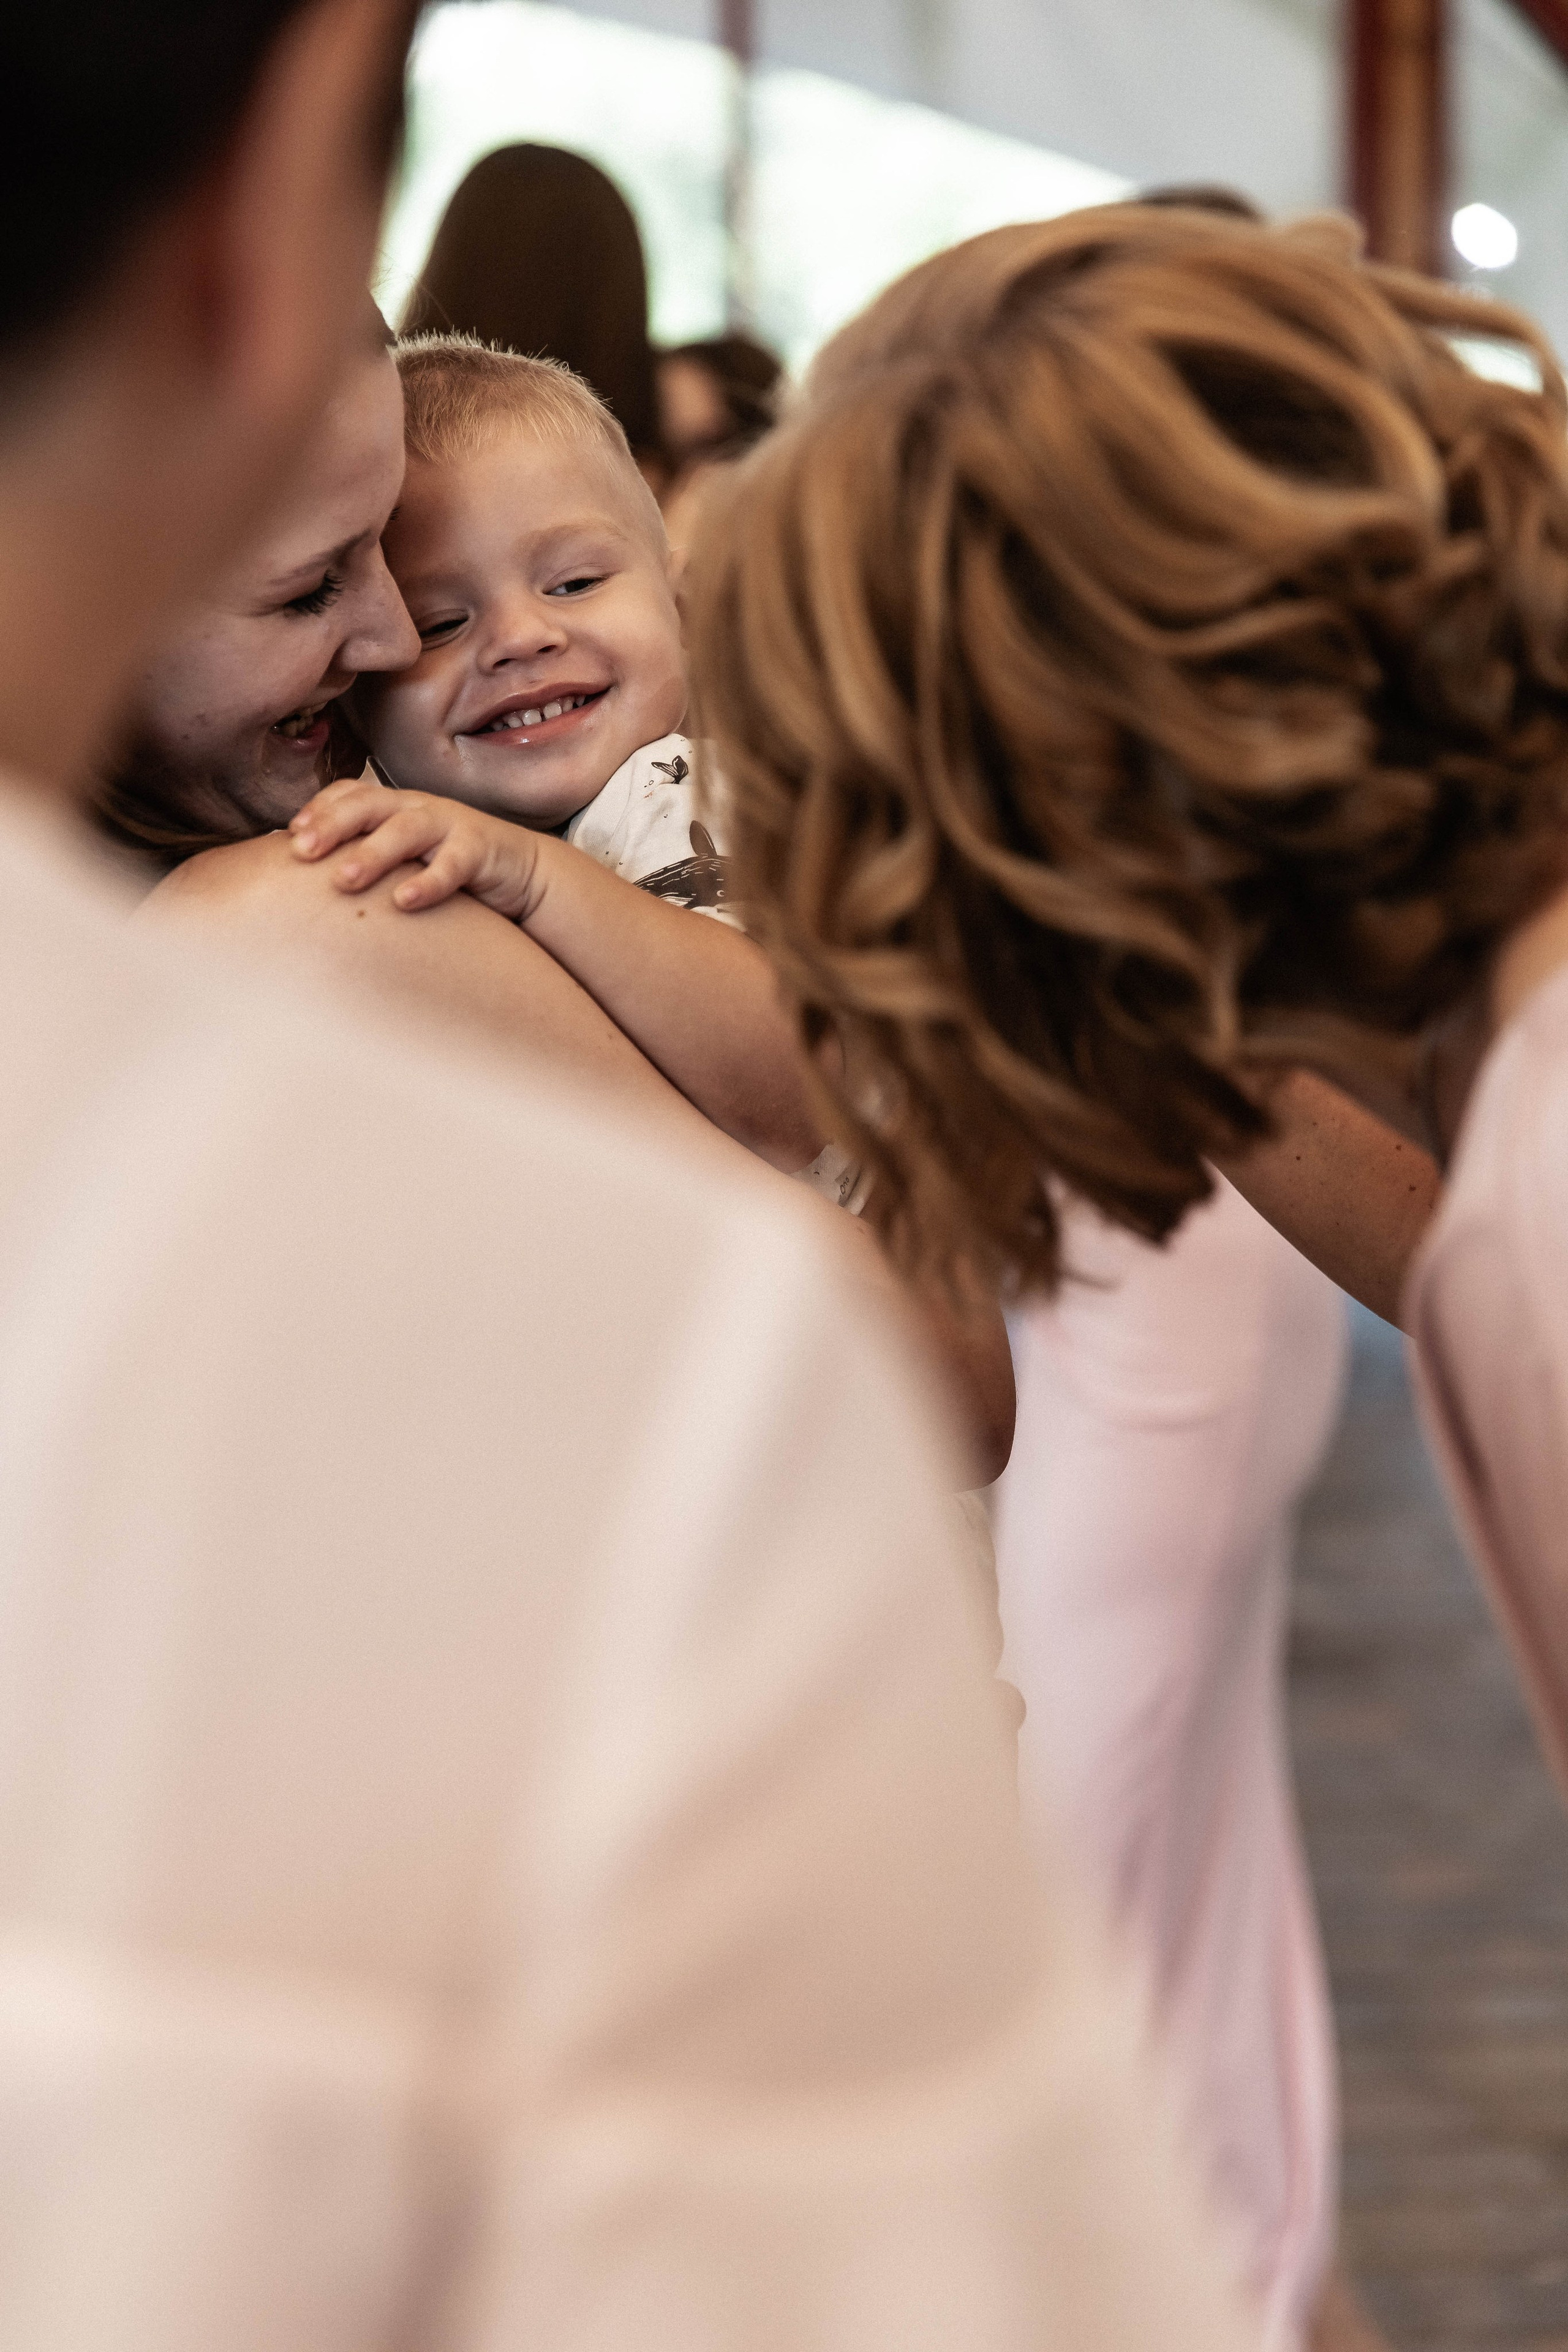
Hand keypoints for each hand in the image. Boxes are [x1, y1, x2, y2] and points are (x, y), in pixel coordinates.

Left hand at [289, 776, 543, 920]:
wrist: (521, 871)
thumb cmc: (450, 867)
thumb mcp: (405, 857)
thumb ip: (367, 857)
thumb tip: (308, 879)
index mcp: (394, 806)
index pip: (350, 795)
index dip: (319, 809)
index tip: (288, 834)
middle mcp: (418, 809)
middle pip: (368, 804)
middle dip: (332, 824)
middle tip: (300, 850)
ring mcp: (450, 825)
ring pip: (406, 830)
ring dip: (372, 853)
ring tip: (343, 879)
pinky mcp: (480, 851)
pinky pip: (453, 866)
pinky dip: (428, 884)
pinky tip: (404, 903)